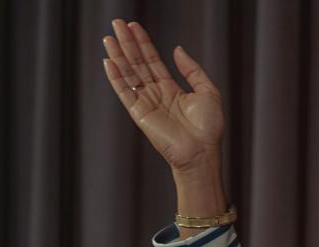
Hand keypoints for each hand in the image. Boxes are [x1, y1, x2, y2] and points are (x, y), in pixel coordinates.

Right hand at [101, 19, 224, 173]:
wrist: (202, 151)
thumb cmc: (208, 127)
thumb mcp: (207, 91)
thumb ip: (192, 69)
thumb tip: (177, 49)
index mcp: (171, 89)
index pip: (153, 61)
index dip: (143, 43)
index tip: (133, 26)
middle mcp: (156, 94)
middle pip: (138, 63)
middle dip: (127, 43)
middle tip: (117, 23)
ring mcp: (146, 104)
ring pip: (129, 74)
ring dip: (118, 56)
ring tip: (109, 37)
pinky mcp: (140, 114)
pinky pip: (125, 92)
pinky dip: (116, 78)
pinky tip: (109, 62)